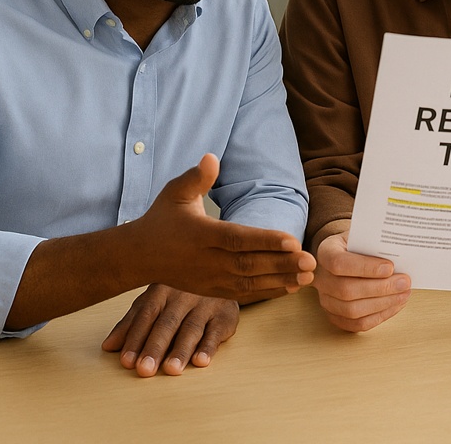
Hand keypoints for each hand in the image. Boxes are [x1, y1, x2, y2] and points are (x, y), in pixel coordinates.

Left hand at [101, 284, 238, 377]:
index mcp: (161, 290)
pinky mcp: (225, 313)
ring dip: (181, 350)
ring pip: (191, 328)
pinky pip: (217, 331)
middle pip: (167, 323)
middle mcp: (184, 294)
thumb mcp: (154, 301)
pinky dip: (209, 346)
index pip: (146, 316)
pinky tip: (201, 361)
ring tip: (171, 370)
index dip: (136, 338)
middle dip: (155, 347)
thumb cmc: (180, 292)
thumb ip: (132, 322)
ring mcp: (206, 303)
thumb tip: (108, 346)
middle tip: (145, 370)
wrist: (220, 273)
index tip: (126, 361)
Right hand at [131, 154, 315, 302]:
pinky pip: (244, 293)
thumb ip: (196, 177)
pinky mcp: (213, 290)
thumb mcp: (175, 193)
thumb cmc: (162, 220)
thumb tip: (212, 157)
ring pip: (250, 282)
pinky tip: (291, 287)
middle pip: (249, 264)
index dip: (265, 240)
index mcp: (201, 234)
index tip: (293, 240)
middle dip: (282, 264)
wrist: (139, 256)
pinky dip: (268, 292)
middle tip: (311, 261)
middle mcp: (207, 260)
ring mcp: (211, 278)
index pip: (237, 238)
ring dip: (281, 280)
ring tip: (308, 276)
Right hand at [312, 230, 410, 331]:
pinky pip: (357, 324)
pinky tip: (396, 304)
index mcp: (325, 252)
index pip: (338, 263)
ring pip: (352, 310)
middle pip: (346, 290)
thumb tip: (400, 252)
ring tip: (404, 293)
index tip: (390, 267)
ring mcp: (325, 299)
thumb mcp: (365, 234)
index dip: (365, 267)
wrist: (348, 254)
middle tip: (404, 282)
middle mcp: (321, 278)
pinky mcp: (336, 316)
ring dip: (383, 304)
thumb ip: (377, 242)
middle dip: (381, 288)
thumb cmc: (360, 244)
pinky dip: (380, 316)